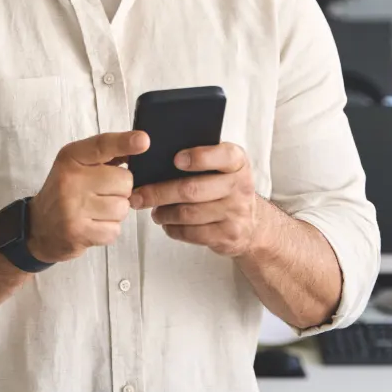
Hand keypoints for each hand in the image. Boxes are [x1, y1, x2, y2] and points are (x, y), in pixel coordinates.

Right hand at [27, 131, 147, 263]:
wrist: (38, 228)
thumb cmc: (65, 192)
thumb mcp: (78, 165)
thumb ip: (106, 156)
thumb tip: (140, 144)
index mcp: (71, 158)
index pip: (102, 145)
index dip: (125, 142)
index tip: (144, 141)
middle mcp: (70, 179)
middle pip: (124, 181)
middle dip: (121, 190)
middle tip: (103, 195)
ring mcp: (72, 207)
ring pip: (122, 207)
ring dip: (116, 212)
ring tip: (97, 211)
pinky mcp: (77, 232)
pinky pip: (114, 230)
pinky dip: (109, 230)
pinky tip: (93, 225)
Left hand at [128, 142, 259, 257]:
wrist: (252, 225)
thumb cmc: (226, 188)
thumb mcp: (224, 168)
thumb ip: (202, 158)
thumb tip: (157, 158)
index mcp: (238, 163)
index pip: (223, 155)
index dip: (199, 157)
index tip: (176, 159)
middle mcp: (240, 186)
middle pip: (192, 189)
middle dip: (160, 192)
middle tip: (138, 195)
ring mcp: (235, 213)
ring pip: (188, 214)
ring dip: (164, 213)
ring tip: (153, 210)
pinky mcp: (227, 236)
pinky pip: (192, 234)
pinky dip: (173, 229)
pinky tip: (167, 224)